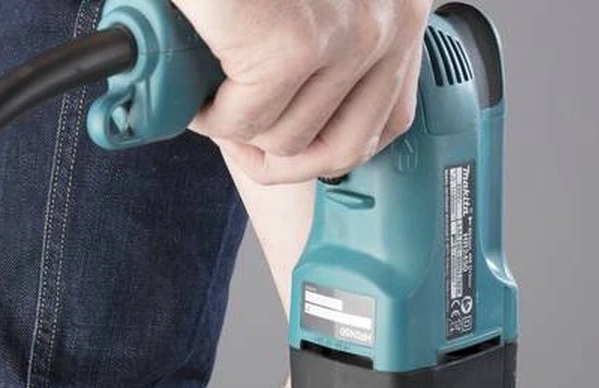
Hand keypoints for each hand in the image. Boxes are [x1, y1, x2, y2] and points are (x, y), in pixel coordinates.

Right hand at [173, 0, 430, 182]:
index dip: (336, 147)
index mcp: (402, 3)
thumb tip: (305, 124)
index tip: (297, 149)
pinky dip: (210, 114)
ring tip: (210, 98)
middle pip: (344, 146)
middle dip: (284, 161)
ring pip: (289, 138)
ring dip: (238, 130)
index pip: (391, 118)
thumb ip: (334, 39)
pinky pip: (247, 121)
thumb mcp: (317, 1)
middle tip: (240, 144)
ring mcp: (346, 36)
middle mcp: (388, 21)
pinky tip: (196, 88)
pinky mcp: (293, 46)